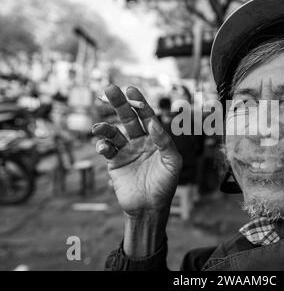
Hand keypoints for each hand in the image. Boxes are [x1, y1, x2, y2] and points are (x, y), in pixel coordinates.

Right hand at [92, 85, 181, 216]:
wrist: (150, 208)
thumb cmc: (166, 185)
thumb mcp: (173, 162)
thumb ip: (165, 142)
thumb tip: (153, 123)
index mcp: (156, 139)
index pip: (147, 116)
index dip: (140, 103)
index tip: (131, 89)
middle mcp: (141, 141)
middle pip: (128, 118)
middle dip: (119, 104)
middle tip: (109, 89)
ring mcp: (127, 151)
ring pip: (114, 133)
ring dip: (105, 127)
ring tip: (98, 127)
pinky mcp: (115, 163)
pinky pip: (107, 150)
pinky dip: (102, 145)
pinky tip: (102, 146)